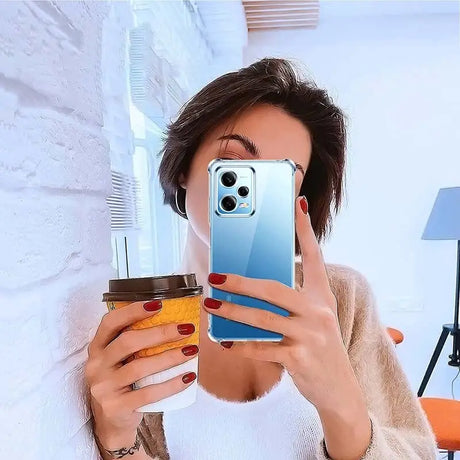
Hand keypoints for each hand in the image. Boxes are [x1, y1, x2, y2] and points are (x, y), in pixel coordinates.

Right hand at [84, 300, 198, 446]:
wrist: (112, 421)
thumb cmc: (123, 380)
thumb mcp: (121, 359)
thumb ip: (136, 340)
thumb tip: (174, 318)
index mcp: (98, 347)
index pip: (111, 322)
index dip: (133, 310)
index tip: (159, 304)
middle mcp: (96, 365)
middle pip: (128, 342)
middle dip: (160, 333)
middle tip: (186, 329)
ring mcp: (103, 387)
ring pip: (139, 367)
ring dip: (170, 357)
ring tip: (192, 350)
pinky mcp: (116, 407)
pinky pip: (148, 394)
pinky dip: (171, 385)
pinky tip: (188, 377)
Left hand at [203, 195, 355, 411]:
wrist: (340, 389)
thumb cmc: (320, 347)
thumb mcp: (315, 318)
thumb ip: (292, 300)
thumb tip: (254, 285)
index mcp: (322, 296)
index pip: (314, 255)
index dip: (304, 229)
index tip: (295, 204)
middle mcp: (319, 311)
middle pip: (274, 288)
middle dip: (241, 282)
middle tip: (215, 277)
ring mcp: (311, 335)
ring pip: (263, 317)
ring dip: (232, 311)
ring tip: (211, 304)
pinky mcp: (300, 358)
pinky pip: (263, 348)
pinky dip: (241, 345)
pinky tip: (225, 341)